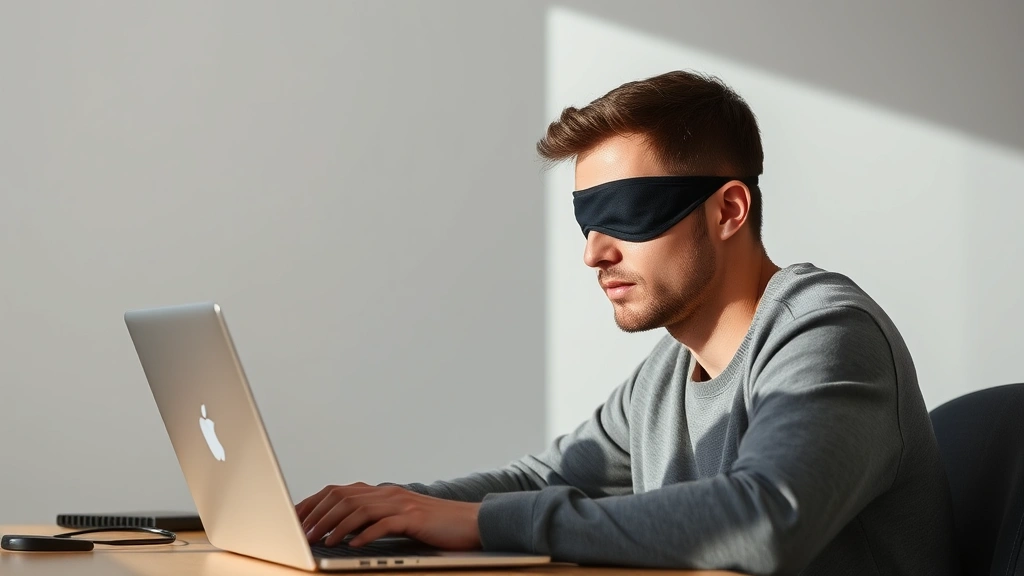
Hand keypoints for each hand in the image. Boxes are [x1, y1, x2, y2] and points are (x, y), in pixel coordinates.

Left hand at [295, 482, 481, 548]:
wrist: (469, 521)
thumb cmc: (432, 525)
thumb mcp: (397, 518)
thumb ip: (373, 518)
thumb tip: (341, 529)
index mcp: (381, 492)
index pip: (338, 491)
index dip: (314, 502)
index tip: (295, 517)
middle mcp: (388, 493)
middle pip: (344, 497)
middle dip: (318, 515)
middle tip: (302, 533)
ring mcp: (401, 503)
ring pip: (359, 508)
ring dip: (336, 526)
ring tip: (321, 540)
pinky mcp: (414, 517)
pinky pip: (385, 523)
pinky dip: (366, 534)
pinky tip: (353, 544)